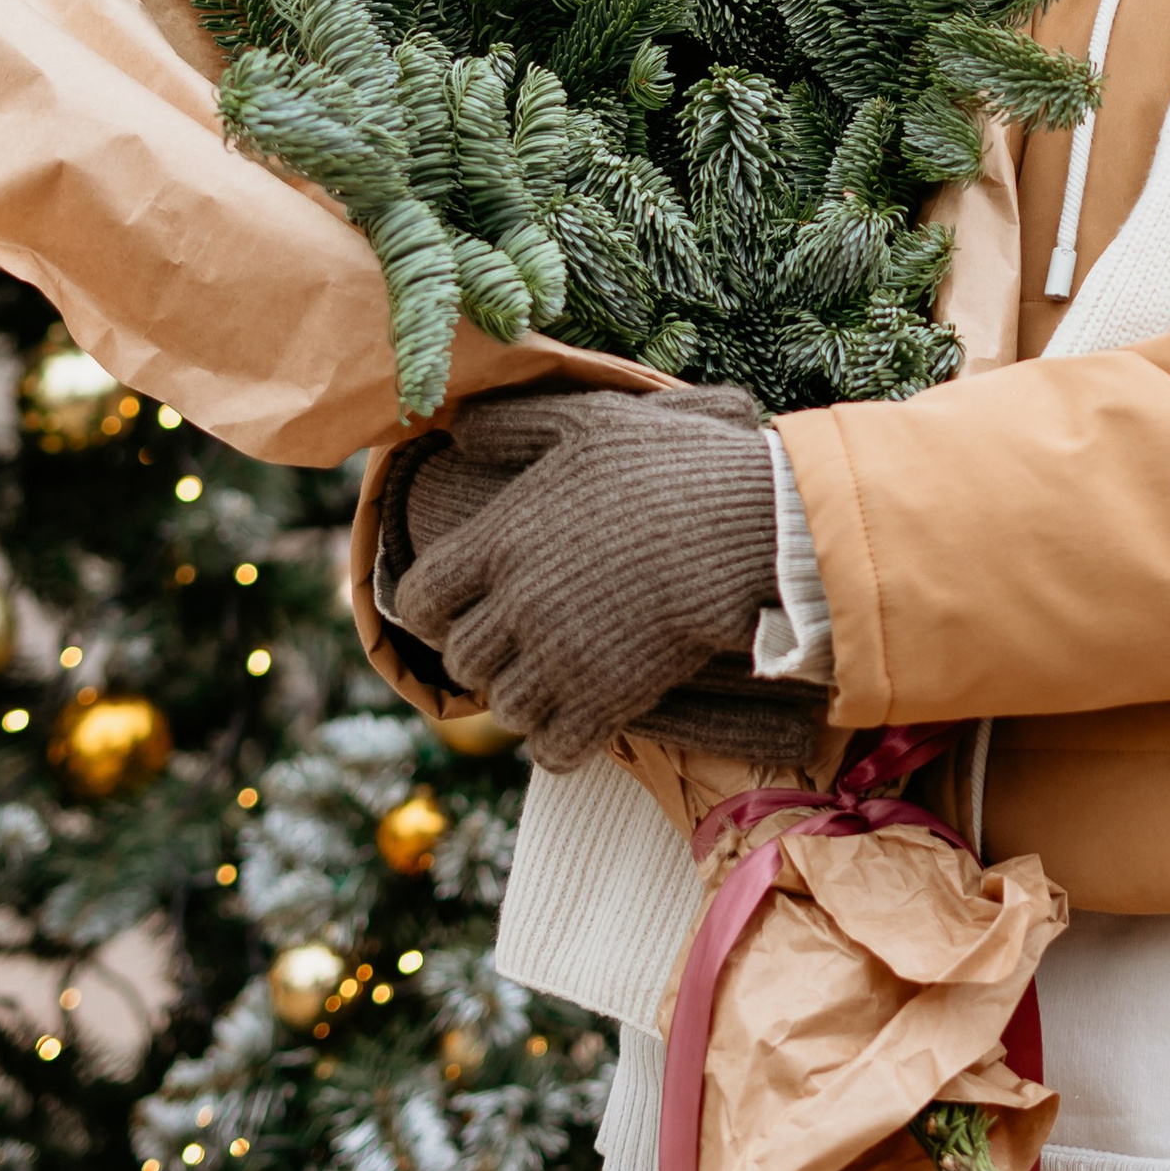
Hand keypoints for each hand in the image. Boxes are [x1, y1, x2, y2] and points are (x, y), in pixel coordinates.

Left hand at [391, 384, 779, 771]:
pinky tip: (580, 713)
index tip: (457, 606)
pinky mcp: (608, 699)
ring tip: (551, 676)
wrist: (750, 525)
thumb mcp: (590, 421)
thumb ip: (515, 424)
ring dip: (522, 696)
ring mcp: (562, 658)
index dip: (430, 608)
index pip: (419, 599)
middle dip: (483, 654)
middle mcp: (519, 605)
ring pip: (504, 708)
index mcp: (502, 540)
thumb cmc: (672, 464)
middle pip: (461, 661)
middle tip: (516, 641)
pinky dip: (558, 740)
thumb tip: (457, 431)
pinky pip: (551, 749)